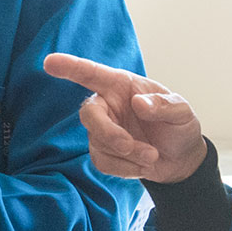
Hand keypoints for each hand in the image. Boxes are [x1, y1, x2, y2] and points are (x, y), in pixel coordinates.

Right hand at [43, 53, 206, 181]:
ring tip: (152, 156)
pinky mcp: (102, 152)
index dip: (69, 67)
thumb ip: (164, 105)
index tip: (49, 62)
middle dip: (108, 133)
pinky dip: (125, 168)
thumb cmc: (178, 127)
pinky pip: (102, 162)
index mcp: (122, 86)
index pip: (91, 74)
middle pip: (89, 114)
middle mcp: (107, 105)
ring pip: (97, 143)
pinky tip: (142, 165)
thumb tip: (139, 104)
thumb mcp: (182, 113)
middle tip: (129, 146)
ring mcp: (102, 130)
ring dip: (127, 155)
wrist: (181, 159)